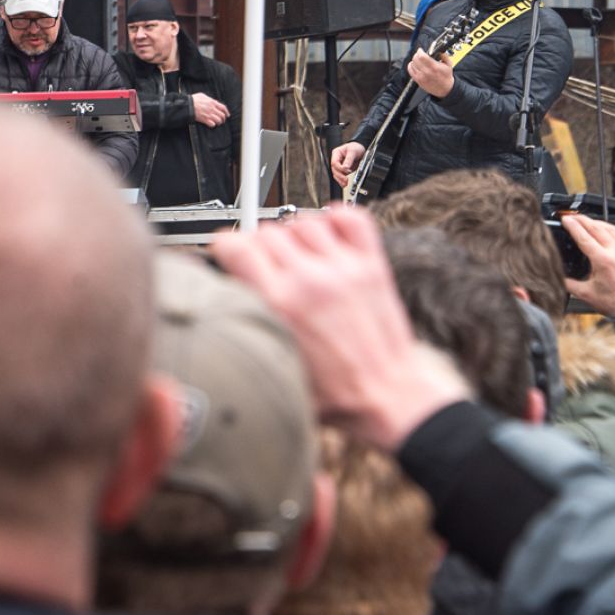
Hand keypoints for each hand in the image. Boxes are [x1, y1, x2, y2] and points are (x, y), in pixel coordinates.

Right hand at [190, 92, 229, 127]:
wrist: (188, 105)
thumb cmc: (193, 99)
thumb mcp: (202, 95)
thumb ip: (209, 98)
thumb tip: (213, 101)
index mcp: (212, 102)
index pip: (223, 108)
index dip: (226, 112)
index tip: (227, 115)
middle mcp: (212, 109)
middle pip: (222, 115)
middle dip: (223, 119)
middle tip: (222, 120)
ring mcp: (209, 115)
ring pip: (219, 121)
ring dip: (218, 122)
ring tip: (217, 123)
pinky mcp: (204, 120)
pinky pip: (212, 124)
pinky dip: (212, 125)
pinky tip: (211, 124)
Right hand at [213, 205, 470, 452]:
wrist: (388, 397)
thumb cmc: (334, 391)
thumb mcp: (273, 361)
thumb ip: (248, 324)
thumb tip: (226, 299)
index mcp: (281, 304)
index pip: (237, 245)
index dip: (226, 247)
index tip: (231, 255)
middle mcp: (311, 280)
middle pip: (267, 230)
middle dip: (259, 245)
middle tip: (266, 265)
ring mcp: (344, 270)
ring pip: (303, 220)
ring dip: (294, 233)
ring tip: (297, 254)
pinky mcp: (372, 267)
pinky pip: (351, 218)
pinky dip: (336, 218)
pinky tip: (328, 236)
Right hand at [329, 141, 365, 187]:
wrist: (362, 149)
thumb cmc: (356, 147)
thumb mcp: (353, 151)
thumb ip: (349, 159)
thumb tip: (345, 168)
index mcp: (336, 153)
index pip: (334, 162)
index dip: (340, 168)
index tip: (347, 170)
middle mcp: (337, 160)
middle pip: (334, 170)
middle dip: (340, 176)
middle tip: (346, 180)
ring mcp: (340, 165)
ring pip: (336, 174)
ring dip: (340, 180)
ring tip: (345, 184)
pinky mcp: (344, 170)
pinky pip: (341, 176)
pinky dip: (342, 181)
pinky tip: (344, 184)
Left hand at [406, 48, 454, 98]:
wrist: (445, 89)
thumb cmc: (446, 77)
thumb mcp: (449, 65)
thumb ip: (444, 56)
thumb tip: (438, 50)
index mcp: (434, 67)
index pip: (422, 56)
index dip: (420, 51)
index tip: (421, 50)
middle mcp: (426, 72)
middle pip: (415, 59)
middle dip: (417, 54)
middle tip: (420, 54)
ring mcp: (421, 76)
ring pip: (412, 64)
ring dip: (414, 60)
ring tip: (419, 60)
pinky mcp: (417, 80)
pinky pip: (410, 70)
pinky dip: (411, 66)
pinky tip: (415, 65)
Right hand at [565, 213, 614, 315]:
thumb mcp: (586, 294)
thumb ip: (568, 283)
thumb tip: (554, 276)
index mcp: (603, 261)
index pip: (584, 237)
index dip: (572, 226)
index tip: (564, 220)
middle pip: (596, 227)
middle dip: (581, 219)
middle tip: (570, 216)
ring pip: (608, 227)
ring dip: (594, 221)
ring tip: (583, 219)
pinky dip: (606, 227)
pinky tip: (601, 228)